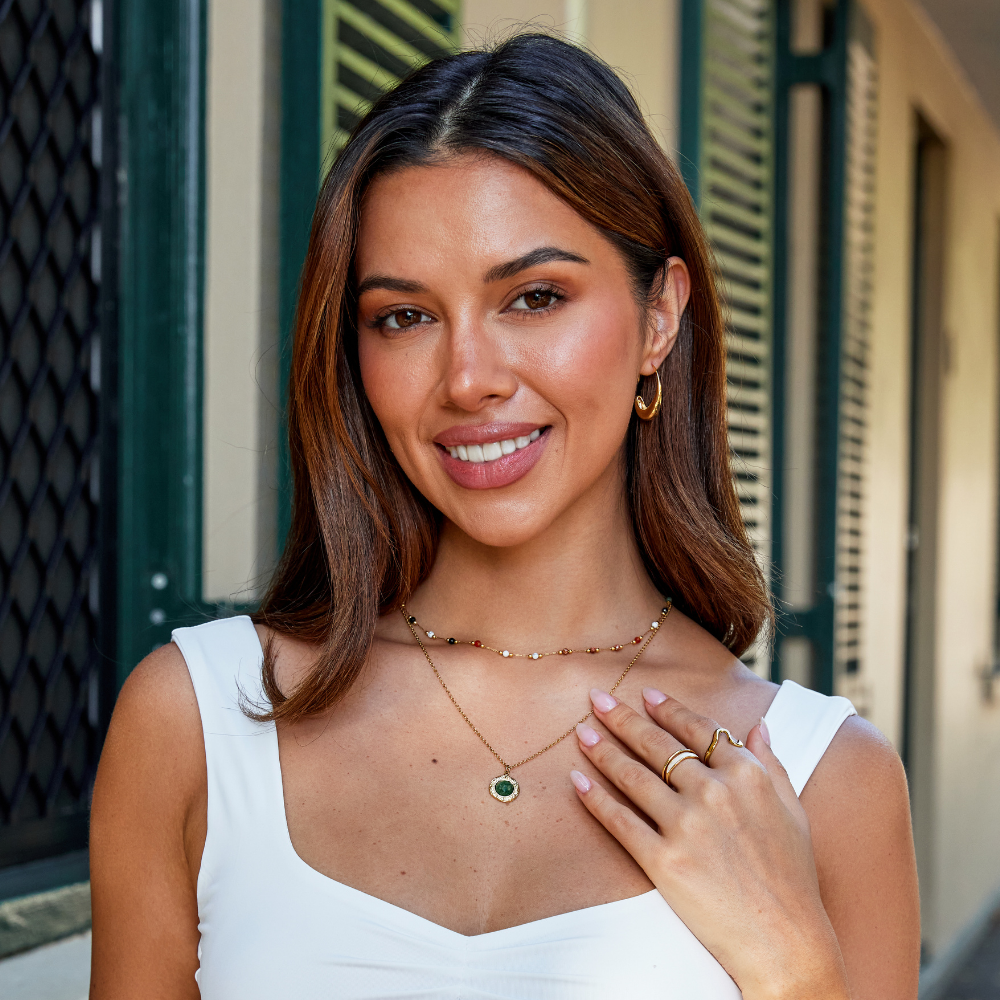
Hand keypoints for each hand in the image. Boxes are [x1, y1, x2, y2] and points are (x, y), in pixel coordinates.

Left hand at [571, 688, 851, 999]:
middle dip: (624, 718)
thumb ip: (772, 763)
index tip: (648, 695)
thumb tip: (759, 726)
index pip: (698, 729)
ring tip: (582, 732)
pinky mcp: (663, 861)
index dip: (669, 709)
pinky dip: (595, 799)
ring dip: (602, 749)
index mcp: (747, 775)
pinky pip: (620, 821)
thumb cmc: (793, 879)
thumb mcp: (795, 811)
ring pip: (633, 776)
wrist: (786, 942)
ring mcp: (686, 825)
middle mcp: (714, 792)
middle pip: (657, 745)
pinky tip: (578, 780)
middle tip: (598, 698)